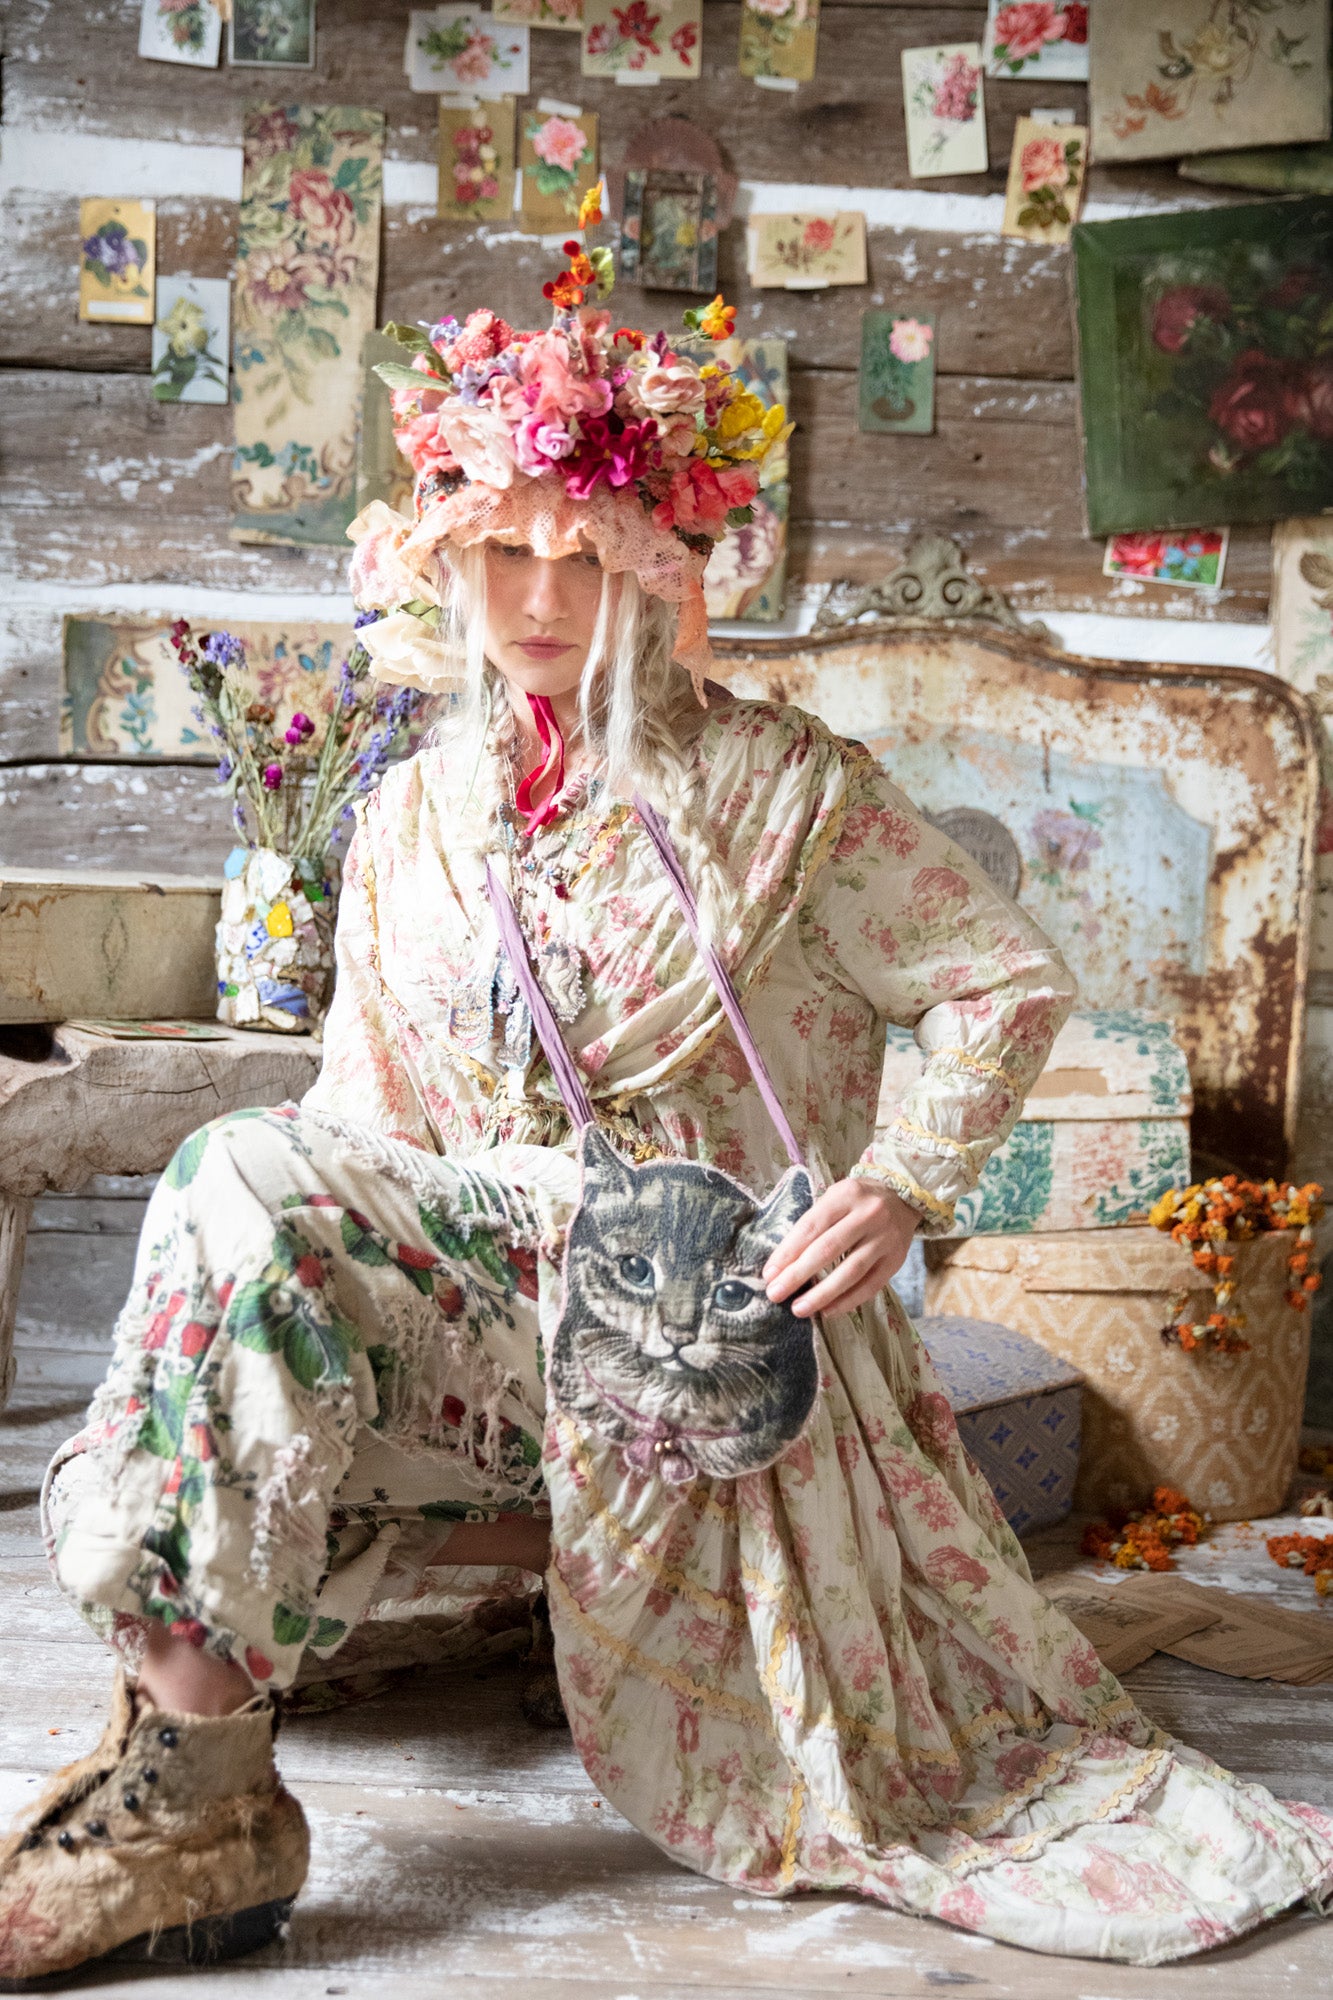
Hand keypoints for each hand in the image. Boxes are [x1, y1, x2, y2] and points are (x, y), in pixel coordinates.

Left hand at [762, 1177, 918, 1318]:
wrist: (903, 1196)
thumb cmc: (857, 1200)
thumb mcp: (834, 1197)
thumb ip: (813, 1224)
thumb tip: (783, 1264)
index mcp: (845, 1195)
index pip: (810, 1227)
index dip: (787, 1252)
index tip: (769, 1274)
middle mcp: (868, 1215)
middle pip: (828, 1250)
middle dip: (797, 1275)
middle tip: (775, 1294)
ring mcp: (885, 1239)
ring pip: (850, 1272)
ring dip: (821, 1294)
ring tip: (799, 1309)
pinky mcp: (896, 1260)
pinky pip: (870, 1286)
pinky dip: (847, 1301)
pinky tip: (827, 1311)